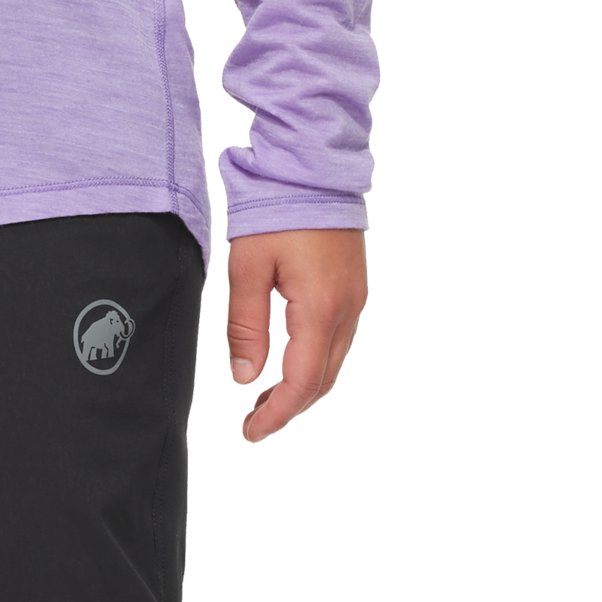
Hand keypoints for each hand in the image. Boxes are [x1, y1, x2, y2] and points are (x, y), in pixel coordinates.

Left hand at [224, 228, 368, 443]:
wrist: (313, 168)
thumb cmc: (276, 210)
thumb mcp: (247, 269)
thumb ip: (246, 328)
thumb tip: (245, 377)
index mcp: (320, 308)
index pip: (302, 382)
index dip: (277, 414)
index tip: (251, 433)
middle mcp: (348, 310)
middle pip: (323, 381)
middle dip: (289, 408)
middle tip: (253, 424)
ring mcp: (355, 300)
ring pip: (332, 363)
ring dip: (301, 388)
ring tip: (263, 400)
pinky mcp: (353, 290)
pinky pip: (337, 342)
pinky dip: (312, 364)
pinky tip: (286, 366)